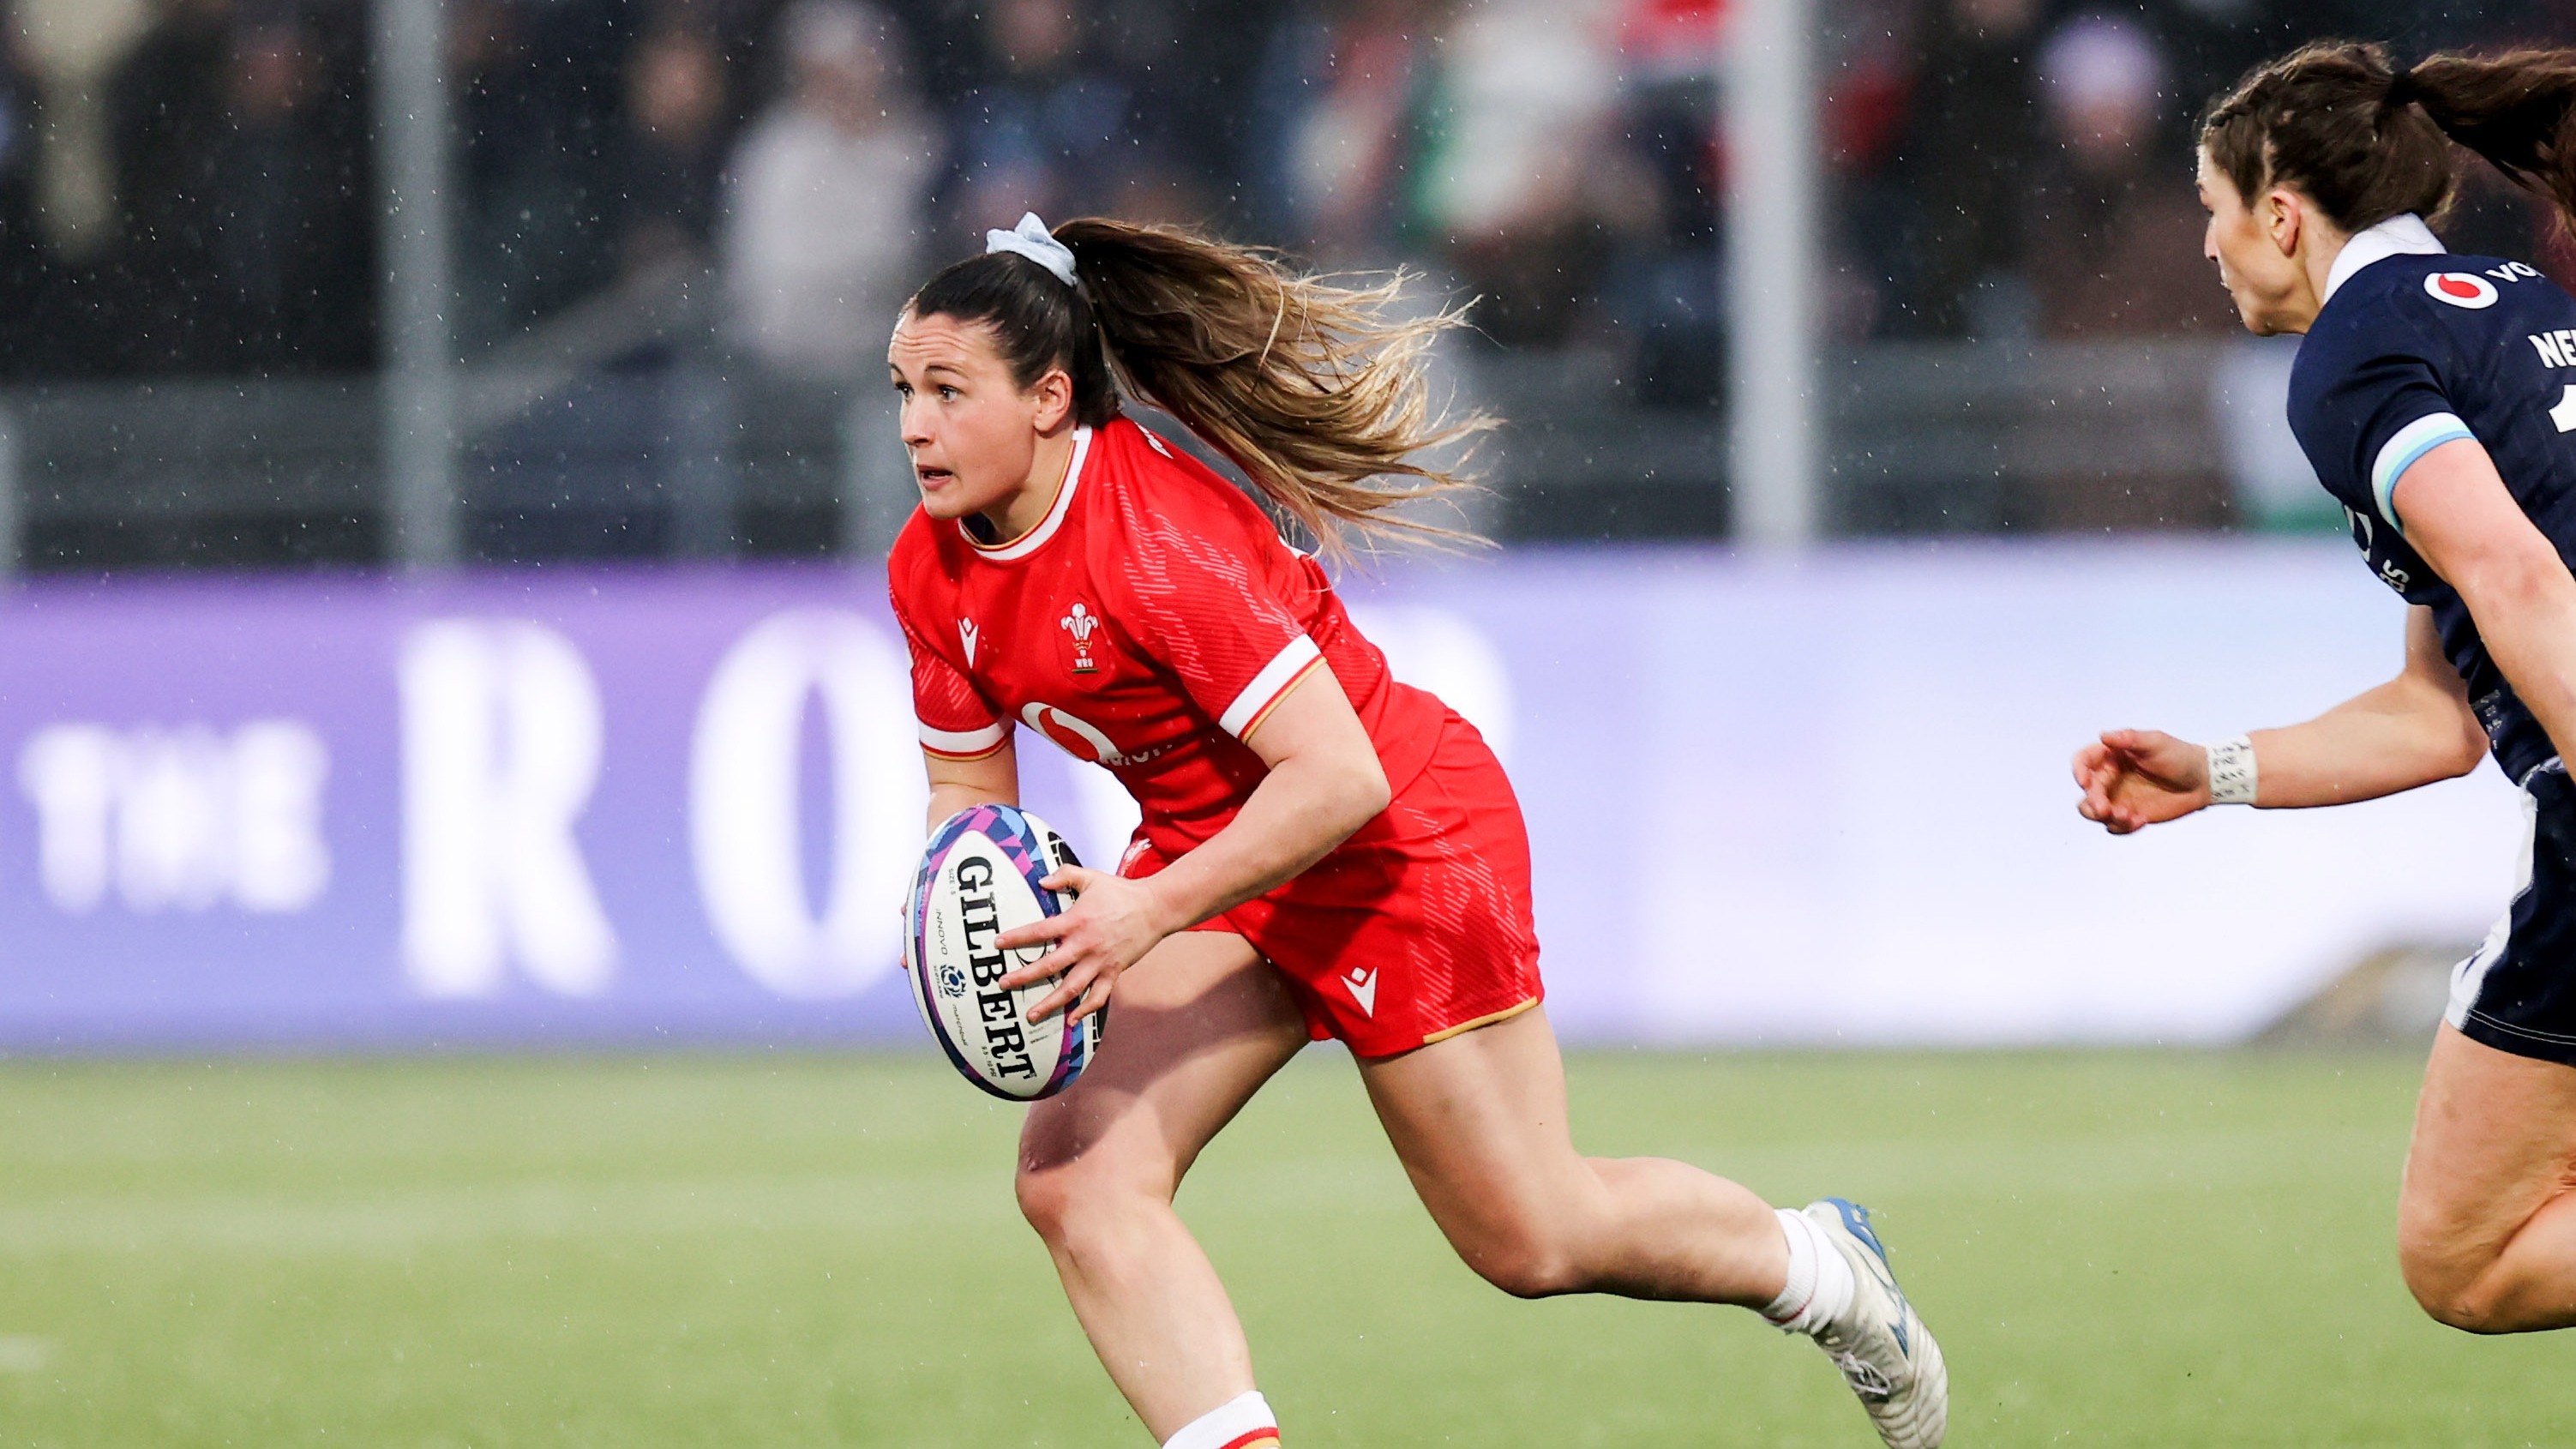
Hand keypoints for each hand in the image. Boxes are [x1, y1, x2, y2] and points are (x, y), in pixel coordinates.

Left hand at [995, 867, 1173, 1023]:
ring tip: (1031, 1015)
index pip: (1040, 931)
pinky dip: (1085, 1010)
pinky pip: (1098, 995)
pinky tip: (1071, 1020)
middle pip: (1050, 966)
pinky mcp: (1114, 972)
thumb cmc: (1121, 892)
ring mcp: (1100, 961)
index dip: (1017, 938)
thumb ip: (1065, 875)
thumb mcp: (1091, 877)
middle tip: (1003, 984)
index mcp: (1076, 921)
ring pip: (1071, 988)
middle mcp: (1085, 944)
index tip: (998, 944)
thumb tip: (1040, 881)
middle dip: (1024, 977)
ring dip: (1050, 1003)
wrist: (1155, 908)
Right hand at [2073, 728, 2210, 833]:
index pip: (2083, 761)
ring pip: (2095, 812)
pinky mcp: (2129, 815)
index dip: (2078, 771)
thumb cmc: (2179, 756)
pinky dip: (2123, 827)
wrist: (2202, 780)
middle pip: (2088, 792)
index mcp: (2111, 757)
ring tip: (2128, 816)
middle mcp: (2110, 778)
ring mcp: (2118, 798)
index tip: (2085, 781)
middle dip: (2094, 802)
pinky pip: (2115, 827)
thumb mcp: (2155, 743)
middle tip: (2106, 809)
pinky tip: (2142, 819)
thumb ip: (2129, 739)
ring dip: (2106, 817)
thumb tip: (2104, 736)